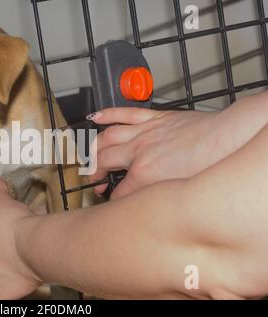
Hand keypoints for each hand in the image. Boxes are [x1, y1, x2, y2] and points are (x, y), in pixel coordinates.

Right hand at [88, 97, 267, 198]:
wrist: (228, 138)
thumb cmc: (210, 163)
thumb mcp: (179, 191)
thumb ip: (154, 197)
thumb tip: (141, 202)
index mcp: (145, 174)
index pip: (119, 192)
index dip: (112, 199)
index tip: (112, 200)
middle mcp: (139, 152)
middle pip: (104, 163)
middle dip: (94, 174)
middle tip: (94, 180)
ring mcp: (144, 132)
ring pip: (107, 137)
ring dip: (94, 147)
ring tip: (89, 154)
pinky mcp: (154, 118)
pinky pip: (123, 114)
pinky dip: (106, 114)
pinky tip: (95, 117)